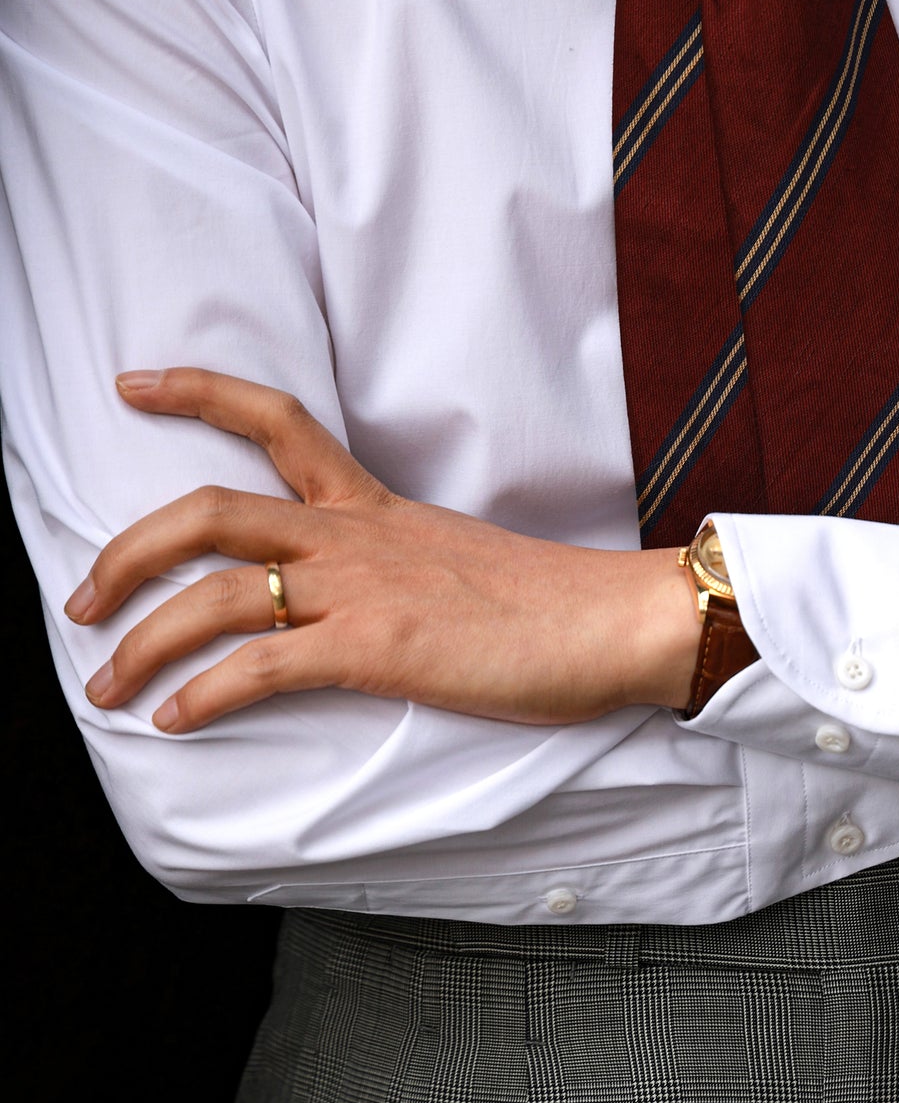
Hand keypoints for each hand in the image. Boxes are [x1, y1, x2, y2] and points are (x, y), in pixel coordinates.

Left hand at [66, 370, 700, 732]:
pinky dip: (203, 694)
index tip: (135, 382)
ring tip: (105, 687)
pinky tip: (175, 721)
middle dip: (126, 553)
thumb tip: (359, 606)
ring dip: (143, 644)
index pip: (277, 421)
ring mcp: (364, 587)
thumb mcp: (457, 565)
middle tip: (79, 601)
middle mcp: (356, 535)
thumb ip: (397, 573)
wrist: (614, 621)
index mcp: (375, 506)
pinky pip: (263, 665)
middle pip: (208, 511)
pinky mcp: (378, 646)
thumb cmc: (551, 606)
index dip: (198, 391)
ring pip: (217, 593)